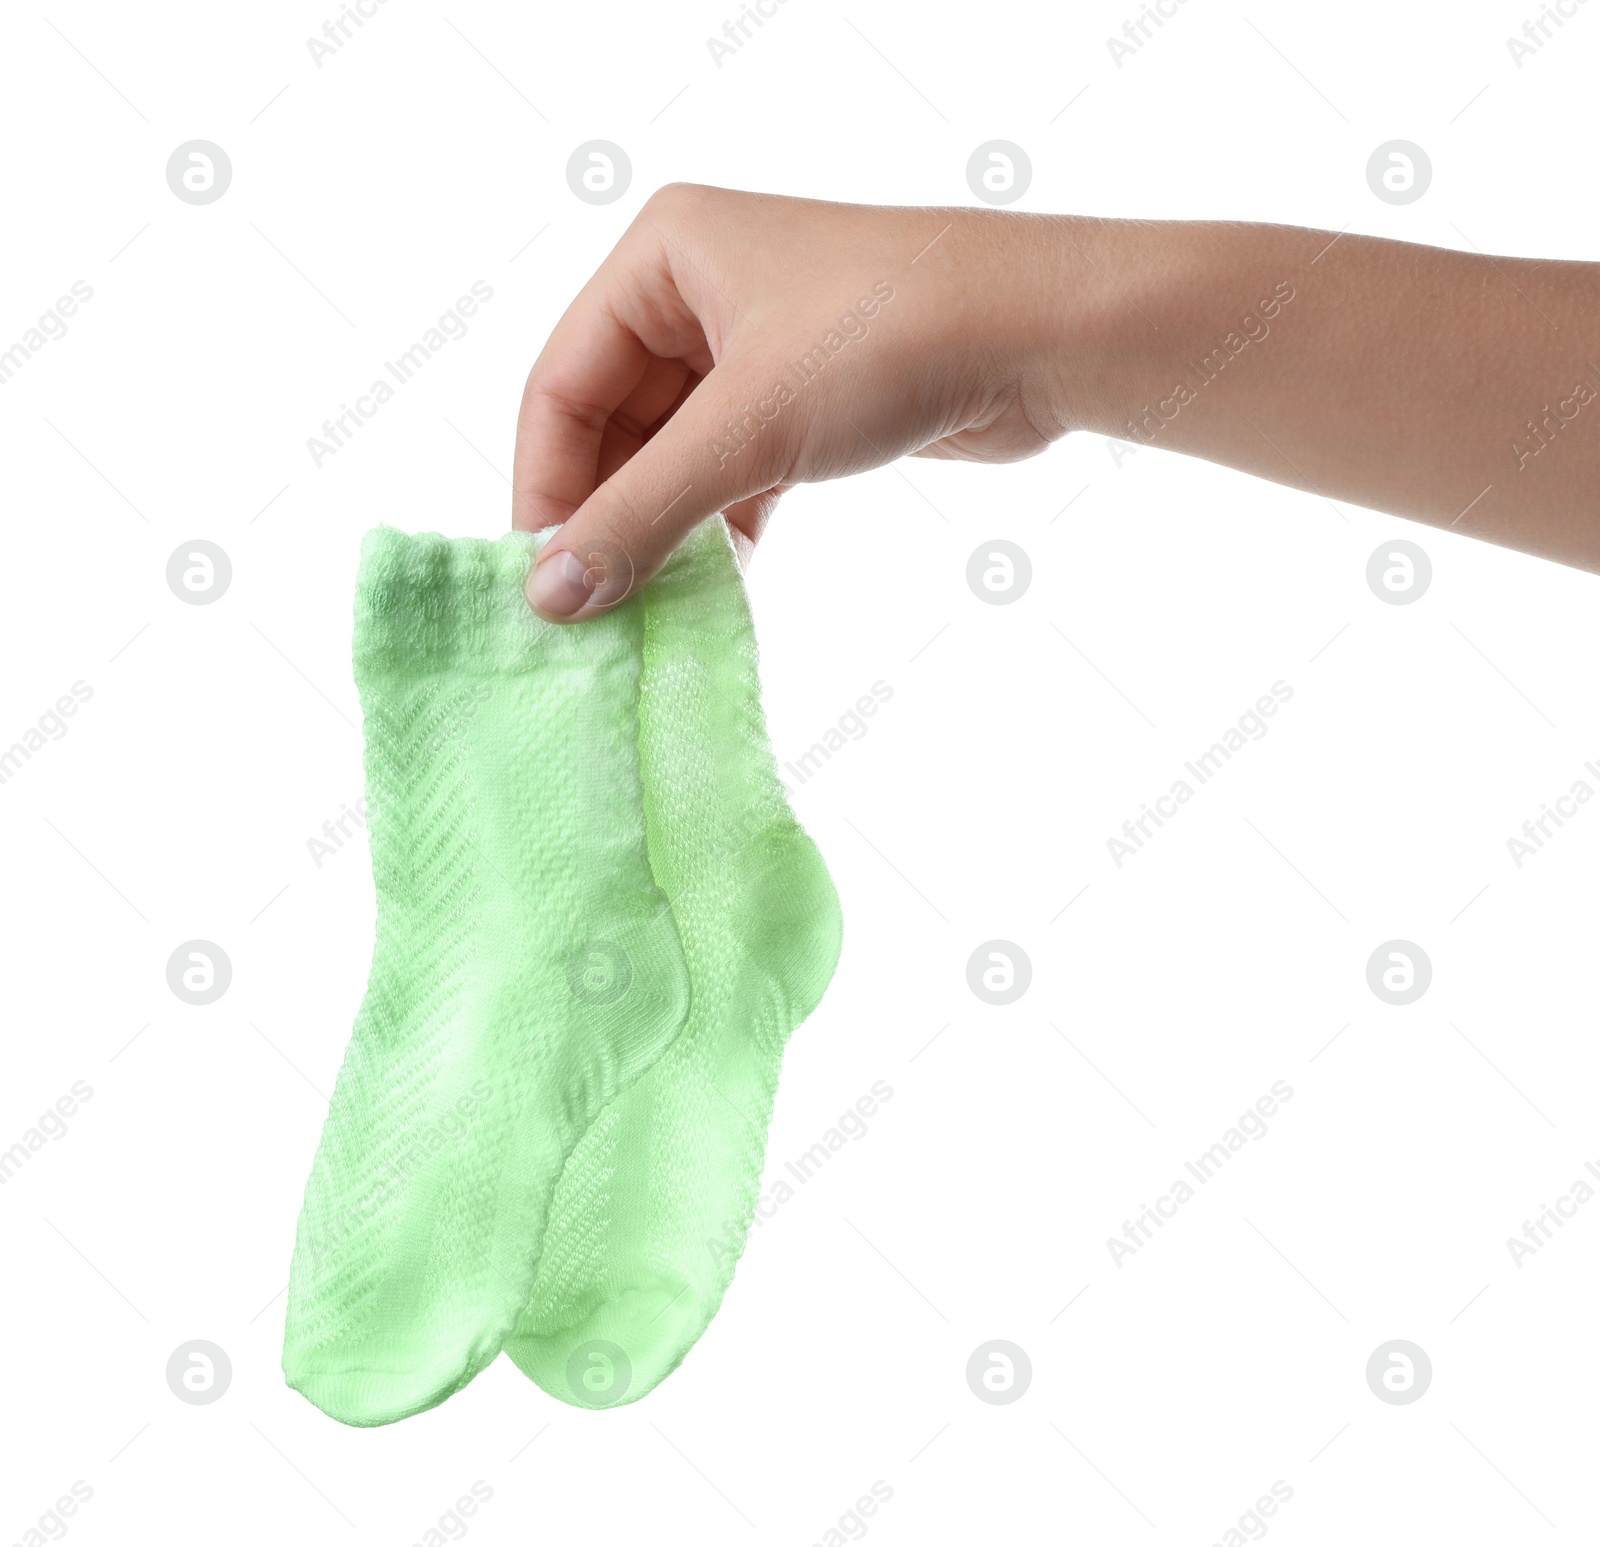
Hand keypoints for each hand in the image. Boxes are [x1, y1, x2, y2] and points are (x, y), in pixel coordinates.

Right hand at [512, 184, 1073, 619]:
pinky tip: (717, 580)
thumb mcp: (749, 428)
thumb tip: (549, 595)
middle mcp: (698, 292)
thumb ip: (642, 514)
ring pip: (673, 453)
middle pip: (612, 424)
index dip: (546, 488)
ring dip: (662, 527)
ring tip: (647, 606)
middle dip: (606, 515)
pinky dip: (719, 523)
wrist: (1043, 335)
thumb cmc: (892, 338)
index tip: (543, 582)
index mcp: (662, 258)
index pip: (560, 385)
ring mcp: (753, 346)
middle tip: (593, 608)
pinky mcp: (802, 398)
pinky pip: (730, 469)